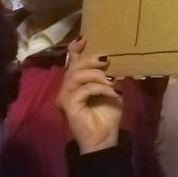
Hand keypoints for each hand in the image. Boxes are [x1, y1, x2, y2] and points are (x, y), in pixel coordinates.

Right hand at [56, 37, 121, 153]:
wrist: (105, 137)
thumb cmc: (108, 113)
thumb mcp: (110, 88)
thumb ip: (105, 74)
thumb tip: (107, 58)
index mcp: (76, 83)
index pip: (71, 62)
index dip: (75, 49)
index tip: (84, 38)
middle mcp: (66, 89)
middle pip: (74, 66)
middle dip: (90, 60)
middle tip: (106, 61)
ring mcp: (65, 98)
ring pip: (76, 76)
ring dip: (97, 75)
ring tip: (112, 81)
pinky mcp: (67, 106)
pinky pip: (82, 90)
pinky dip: (100, 88)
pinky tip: (113, 92)